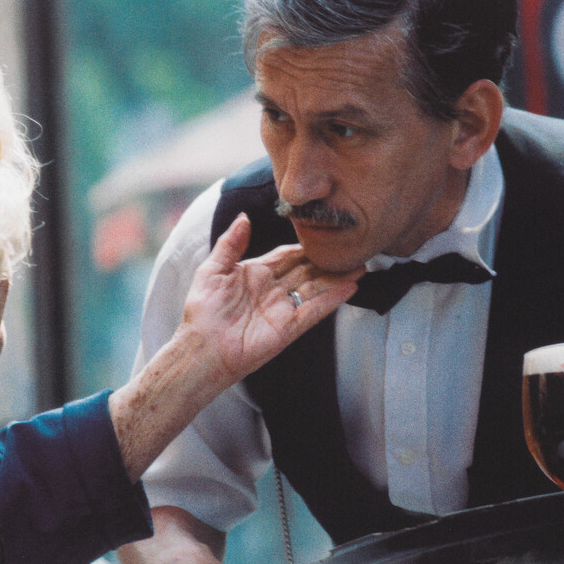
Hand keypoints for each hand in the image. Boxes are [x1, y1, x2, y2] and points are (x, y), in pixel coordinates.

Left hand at [180, 213, 362, 388]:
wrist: (202, 347)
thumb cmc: (203, 310)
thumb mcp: (212, 270)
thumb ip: (230, 243)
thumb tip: (244, 216)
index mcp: (256, 274)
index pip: (287, 255)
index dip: (306, 245)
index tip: (325, 233)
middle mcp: (274, 290)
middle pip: (307, 270)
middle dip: (328, 260)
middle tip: (351, 248)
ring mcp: (283, 308)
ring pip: (316, 288)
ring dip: (337, 277)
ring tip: (360, 265)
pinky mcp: (289, 327)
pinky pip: (315, 310)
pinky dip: (333, 298)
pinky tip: (350, 286)